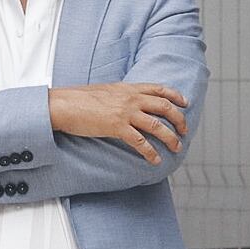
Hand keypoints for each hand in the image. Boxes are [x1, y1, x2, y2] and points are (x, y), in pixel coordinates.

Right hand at [48, 83, 189, 164]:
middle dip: (179, 119)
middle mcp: (131, 98)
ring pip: (157, 125)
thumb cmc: (80, 99)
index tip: (185, 103)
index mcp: (128, 88)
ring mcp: (125, 112)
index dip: (175, 96)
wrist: (65, 104)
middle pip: (165, 107)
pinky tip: (154, 160)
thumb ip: (121, 95)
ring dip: (170, 138)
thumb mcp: (106, 91)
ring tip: (176, 147)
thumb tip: (127, 102)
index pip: (159, 89)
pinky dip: (150, 152)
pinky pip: (140, 142)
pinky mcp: (117, 127)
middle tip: (184, 130)